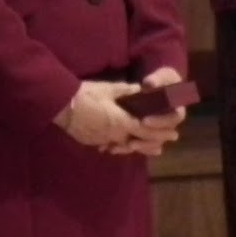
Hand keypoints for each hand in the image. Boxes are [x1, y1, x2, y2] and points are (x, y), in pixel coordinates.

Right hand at [54, 79, 179, 151]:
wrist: (63, 106)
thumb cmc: (89, 95)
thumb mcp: (111, 89)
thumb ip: (128, 91)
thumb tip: (140, 90)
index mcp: (122, 122)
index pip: (146, 131)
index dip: (160, 133)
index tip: (172, 135)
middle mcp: (115, 135)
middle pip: (136, 141)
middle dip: (150, 143)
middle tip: (163, 146)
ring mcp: (102, 140)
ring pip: (122, 145)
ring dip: (133, 146)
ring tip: (142, 147)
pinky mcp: (91, 141)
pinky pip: (108, 144)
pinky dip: (116, 144)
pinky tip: (118, 145)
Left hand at [103, 66, 188, 156]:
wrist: (157, 87)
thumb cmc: (162, 80)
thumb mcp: (162, 76)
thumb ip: (157, 79)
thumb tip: (149, 84)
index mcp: (177, 110)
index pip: (173, 119)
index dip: (160, 122)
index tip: (144, 121)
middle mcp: (169, 124)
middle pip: (162, 137)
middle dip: (146, 141)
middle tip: (132, 142)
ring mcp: (158, 132)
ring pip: (150, 144)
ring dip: (137, 147)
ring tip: (121, 147)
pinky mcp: (146, 135)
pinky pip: (139, 145)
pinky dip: (126, 147)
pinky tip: (112, 148)